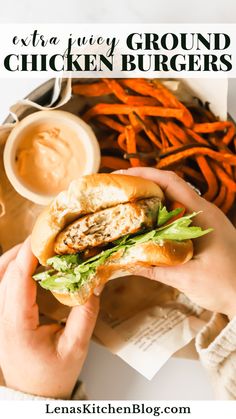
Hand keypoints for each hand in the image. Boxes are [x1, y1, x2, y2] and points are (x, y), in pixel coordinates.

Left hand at [0, 238, 98, 398]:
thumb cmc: (53, 376)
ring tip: (37, 247)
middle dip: (23, 250)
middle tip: (45, 238)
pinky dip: (12, 269)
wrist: (36, 394)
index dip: (28, 255)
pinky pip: (1, 285)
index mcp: (17, 326)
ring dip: (15, 258)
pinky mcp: (2, 316)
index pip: (16, 281)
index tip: (42, 237)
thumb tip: (95, 281)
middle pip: (3, 274)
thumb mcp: (76, 347)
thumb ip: (86, 313)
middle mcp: (1, 319)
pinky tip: (27, 264)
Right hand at [116, 167, 235, 319]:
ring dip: (150, 199)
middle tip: (118, 190)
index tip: (123, 176)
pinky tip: (145, 225)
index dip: (145, 174)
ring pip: (173, 201)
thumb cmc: (226, 285)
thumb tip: (122, 262)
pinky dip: (159, 215)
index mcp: (202, 215)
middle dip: (143, 184)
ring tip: (126, 205)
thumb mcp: (186, 278)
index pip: (171, 182)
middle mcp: (203, 212)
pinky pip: (178, 215)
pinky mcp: (203, 231)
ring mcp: (204, 220)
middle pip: (169, 187)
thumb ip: (153, 268)